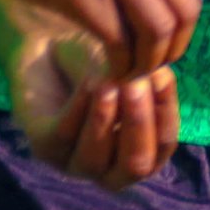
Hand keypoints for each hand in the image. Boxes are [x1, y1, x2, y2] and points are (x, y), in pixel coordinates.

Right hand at [0, 0, 200, 78]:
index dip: (180, 30)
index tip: (158, 48)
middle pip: (183, 13)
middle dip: (171, 50)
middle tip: (147, 67)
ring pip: (157, 31)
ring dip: (146, 62)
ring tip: (125, 73)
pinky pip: (119, 42)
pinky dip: (118, 66)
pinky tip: (105, 72)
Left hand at [0, 0, 184, 188]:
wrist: (52, 43)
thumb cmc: (100, 57)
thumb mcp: (132, 68)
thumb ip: (148, 80)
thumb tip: (159, 79)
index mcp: (140, 150)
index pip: (163, 146)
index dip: (166, 114)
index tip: (162, 75)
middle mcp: (108, 166)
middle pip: (135, 166)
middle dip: (138, 124)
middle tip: (136, 84)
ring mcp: (73, 162)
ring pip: (95, 160)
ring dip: (105, 119)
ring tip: (109, 82)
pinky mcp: (43, 148)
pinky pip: (64, 138)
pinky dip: (79, 109)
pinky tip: (88, 82)